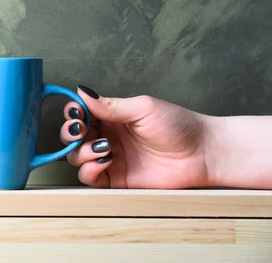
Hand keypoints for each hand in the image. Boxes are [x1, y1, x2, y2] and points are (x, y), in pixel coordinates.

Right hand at [59, 85, 210, 188]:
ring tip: (103, 148)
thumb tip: (82, 91)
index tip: (77, 114)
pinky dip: (89, 170)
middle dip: (70, 133)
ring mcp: (110, 158)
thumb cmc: (178, 125)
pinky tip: (105, 161)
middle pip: (72, 137)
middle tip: (81, 130)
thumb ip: (111, 105)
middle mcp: (107, 136)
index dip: (73, 114)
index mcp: (111, 117)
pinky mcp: (116, 180)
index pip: (80, 113)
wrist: (201, 153)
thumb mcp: (143, 108)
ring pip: (76, 158)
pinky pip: (90, 178)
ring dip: (81, 152)